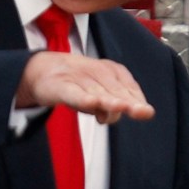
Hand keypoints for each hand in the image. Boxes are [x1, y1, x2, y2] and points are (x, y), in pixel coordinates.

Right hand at [16, 50, 154, 123]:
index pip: (128, 86)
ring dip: (109, 100)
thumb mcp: (99, 94)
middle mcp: (96, 71)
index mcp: (110, 71)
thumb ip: (112, 108)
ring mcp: (78, 78)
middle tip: (141, 111)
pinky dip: (82, 98)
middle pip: (115, 90)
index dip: (137, 100)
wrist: (42, 70)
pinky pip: (73, 93)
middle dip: (129, 102)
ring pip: (97, 91)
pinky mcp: (60, 86)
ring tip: (121, 107)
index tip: (145, 112)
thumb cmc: (78, 84)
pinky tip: (91, 103)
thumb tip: (113, 118)